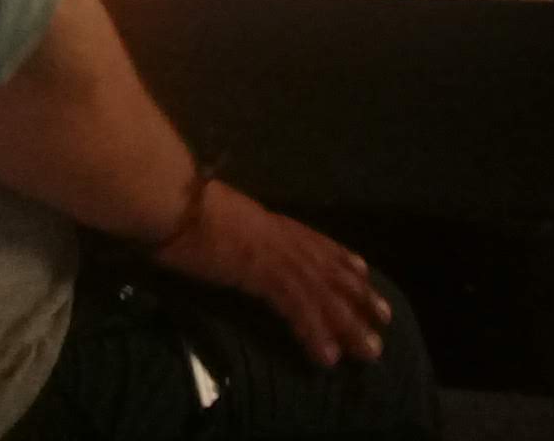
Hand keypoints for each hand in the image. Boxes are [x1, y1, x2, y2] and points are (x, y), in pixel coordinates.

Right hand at [154, 181, 391, 368]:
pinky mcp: (261, 273)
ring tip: (368, 352)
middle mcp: (282, 236)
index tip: (365, 274)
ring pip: (324, 294)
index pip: (318, 243)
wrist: (169, 197)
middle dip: (360, 298)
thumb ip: (234, 230)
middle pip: (331, 272)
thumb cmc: (181, 203)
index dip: (344, 260)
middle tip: (385, 321)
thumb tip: (232, 240)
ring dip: (348, 326)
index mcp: (272, 222)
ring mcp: (275, 254)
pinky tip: (327, 357)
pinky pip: (296, 308)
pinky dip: (314, 333)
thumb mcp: (218, 217)